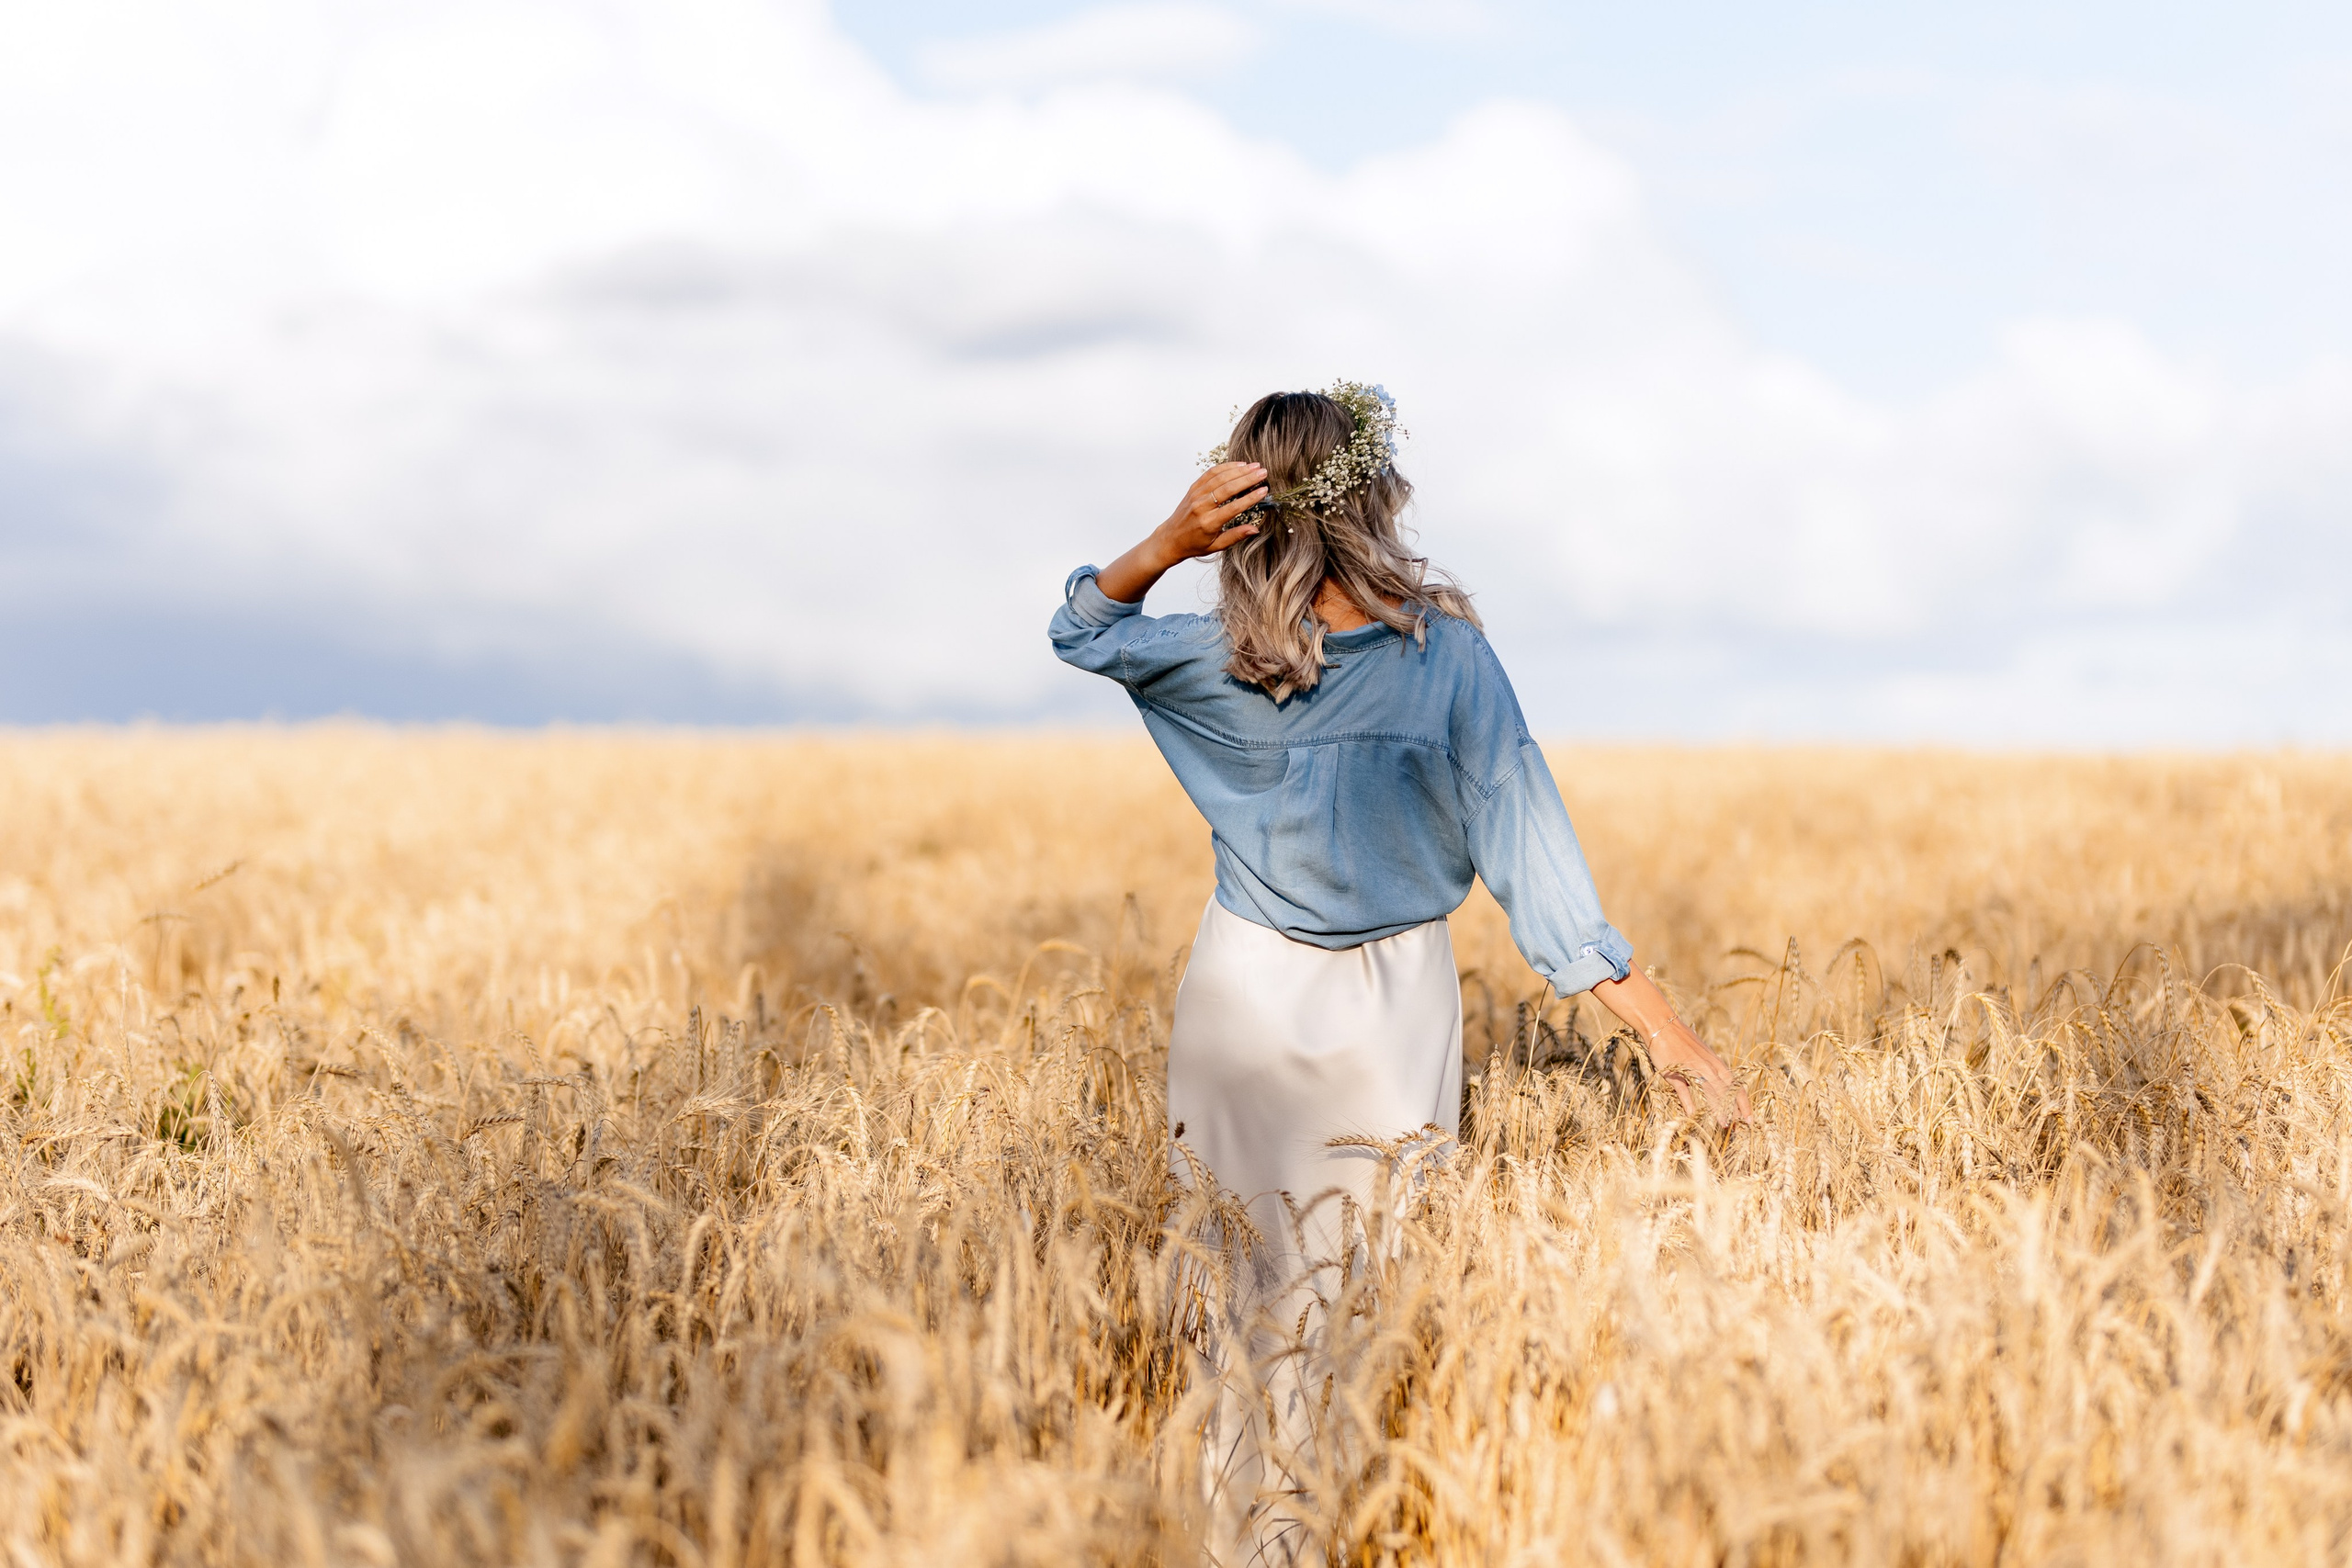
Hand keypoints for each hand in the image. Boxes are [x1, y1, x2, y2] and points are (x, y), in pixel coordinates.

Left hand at [1094, 462, 1267, 603]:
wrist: (1170, 538)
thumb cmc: (1194, 544)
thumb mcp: (1216, 546)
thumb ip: (1235, 536)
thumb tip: (1255, 529)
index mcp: (1208, 523)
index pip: (1233, 508)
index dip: (1250, 498)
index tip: (1263, 491)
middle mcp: (1201, 506)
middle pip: (1228, 488)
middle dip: (1247, 479)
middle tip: (1263, 473)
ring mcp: (1196, 495)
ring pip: (1219, 478)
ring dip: (1238, 470)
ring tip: (1254, 466)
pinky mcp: (1193, 489)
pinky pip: (1210, 474)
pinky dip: (1225, 467)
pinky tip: (1238, 465)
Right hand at [1591, 965, 1749, 1125]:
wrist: (1663, 1026)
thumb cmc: (1684, 1042)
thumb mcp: (1702, 1057)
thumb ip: (1710, 1074)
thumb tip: (1719, 1091)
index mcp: (1717, 1064)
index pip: (1735, 1087)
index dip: (1744, 1103)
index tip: (1750, 1119)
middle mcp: (1709, 1067)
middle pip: (1725, 1091)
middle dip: (1733, 1109)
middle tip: (1739, 1126)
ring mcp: (1693, 1069)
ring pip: (1710, 1090)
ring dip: (1717, 1107)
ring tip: (1723, 1123)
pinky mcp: (1677, 1071)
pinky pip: (1685, 1088)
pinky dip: (1689, 1102)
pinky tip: (1692, 1114)